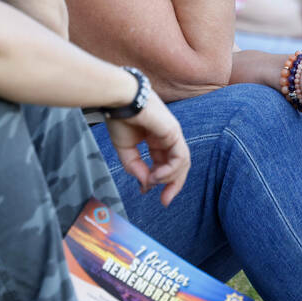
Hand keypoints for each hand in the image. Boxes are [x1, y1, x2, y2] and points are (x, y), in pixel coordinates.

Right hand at [105, 91, 189, 205]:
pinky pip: (179, 157)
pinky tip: (157, 175)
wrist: (119, 99)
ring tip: (153, 182)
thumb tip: (145, 184)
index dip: (157, 180)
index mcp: (157, 139)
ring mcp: (173, 134)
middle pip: (178, 166)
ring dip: (169, 178)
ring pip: (181, 163)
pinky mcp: (174, 132)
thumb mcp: (125, 149)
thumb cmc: (120, 118)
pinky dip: (170, 170)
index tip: (144, 191)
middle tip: (164, 201)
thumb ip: (134, 167)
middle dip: (173, 185)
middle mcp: (168, 138)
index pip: (165, 163)